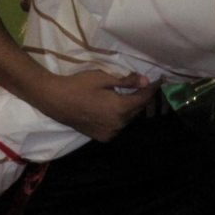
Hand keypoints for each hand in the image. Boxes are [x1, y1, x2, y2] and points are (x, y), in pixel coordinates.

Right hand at [38, 70, 159, 142]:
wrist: (55, 100)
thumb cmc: (79, 85)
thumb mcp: (104, 78)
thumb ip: (126, 81)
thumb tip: (146, 81)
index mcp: (120, 109)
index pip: (143, 99)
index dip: (152, 89)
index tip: (159, 80)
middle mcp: (117, 124)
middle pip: (136, 110)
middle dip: (142, 97)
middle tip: (145, 85)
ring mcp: (109, 133)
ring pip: (127, 119)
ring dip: (131, 108)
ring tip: (131, 94)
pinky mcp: (101, 136)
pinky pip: (118, 126)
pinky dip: (121, 117)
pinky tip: (117, 107)